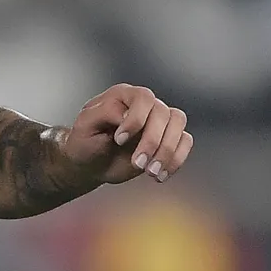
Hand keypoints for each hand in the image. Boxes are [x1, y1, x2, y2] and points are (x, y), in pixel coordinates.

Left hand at [56, 83, 192, 187]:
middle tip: (137, 164)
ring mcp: (159, 121)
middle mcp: (146, 104)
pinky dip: (176, 159)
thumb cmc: (85, 142)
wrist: (90, 163)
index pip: (143, 98)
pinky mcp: (168, 138)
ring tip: (150, 172)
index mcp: (124, 95)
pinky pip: (185, 142)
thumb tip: (126, 114)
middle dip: (152, 142)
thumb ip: (104, 113)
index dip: (135, 119)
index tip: (119, 140)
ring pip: (178, 125)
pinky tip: (160, 175)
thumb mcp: (85, 125)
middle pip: (164, 113)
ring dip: (167, 151)